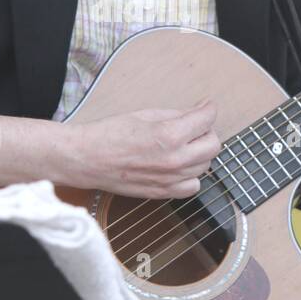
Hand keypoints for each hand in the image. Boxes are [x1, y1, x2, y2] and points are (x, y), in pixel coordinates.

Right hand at [61, 98, 221, 198]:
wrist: (87, 159)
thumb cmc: (110, 133)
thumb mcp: (146, 114)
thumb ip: (177, 115)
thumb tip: (198, 112)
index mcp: (170, 135)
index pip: (207, 119)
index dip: (208, 109)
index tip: (206, 106)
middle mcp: (174, 160)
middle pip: (213, 145)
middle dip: (206, 131)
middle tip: (195, 125)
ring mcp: (169, 180)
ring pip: (205, 166)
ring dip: (199, 153)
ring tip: (183, 145)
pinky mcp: (162, 193)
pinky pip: (192, 186)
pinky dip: (190, 176)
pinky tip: (178, 166)